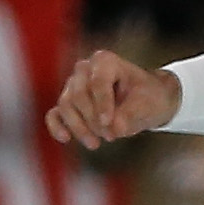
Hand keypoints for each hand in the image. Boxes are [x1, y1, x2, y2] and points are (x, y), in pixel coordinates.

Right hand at [44, 48, 181, 150]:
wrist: (147, 103)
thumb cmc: (148, 97)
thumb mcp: (147, 104)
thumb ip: (131, 114)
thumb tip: (114, 128)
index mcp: (105, 61)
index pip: (97, 82)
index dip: (102, 104)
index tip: (110, 124)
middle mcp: (85, 70)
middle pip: (78, 95)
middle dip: (93, 119)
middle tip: (111, 135)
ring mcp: (74, 86)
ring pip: (65, 105)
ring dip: (79, 127)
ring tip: (96, 143)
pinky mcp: (68, 104)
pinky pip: (55, 114)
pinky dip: (57, 126)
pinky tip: (65, 138)